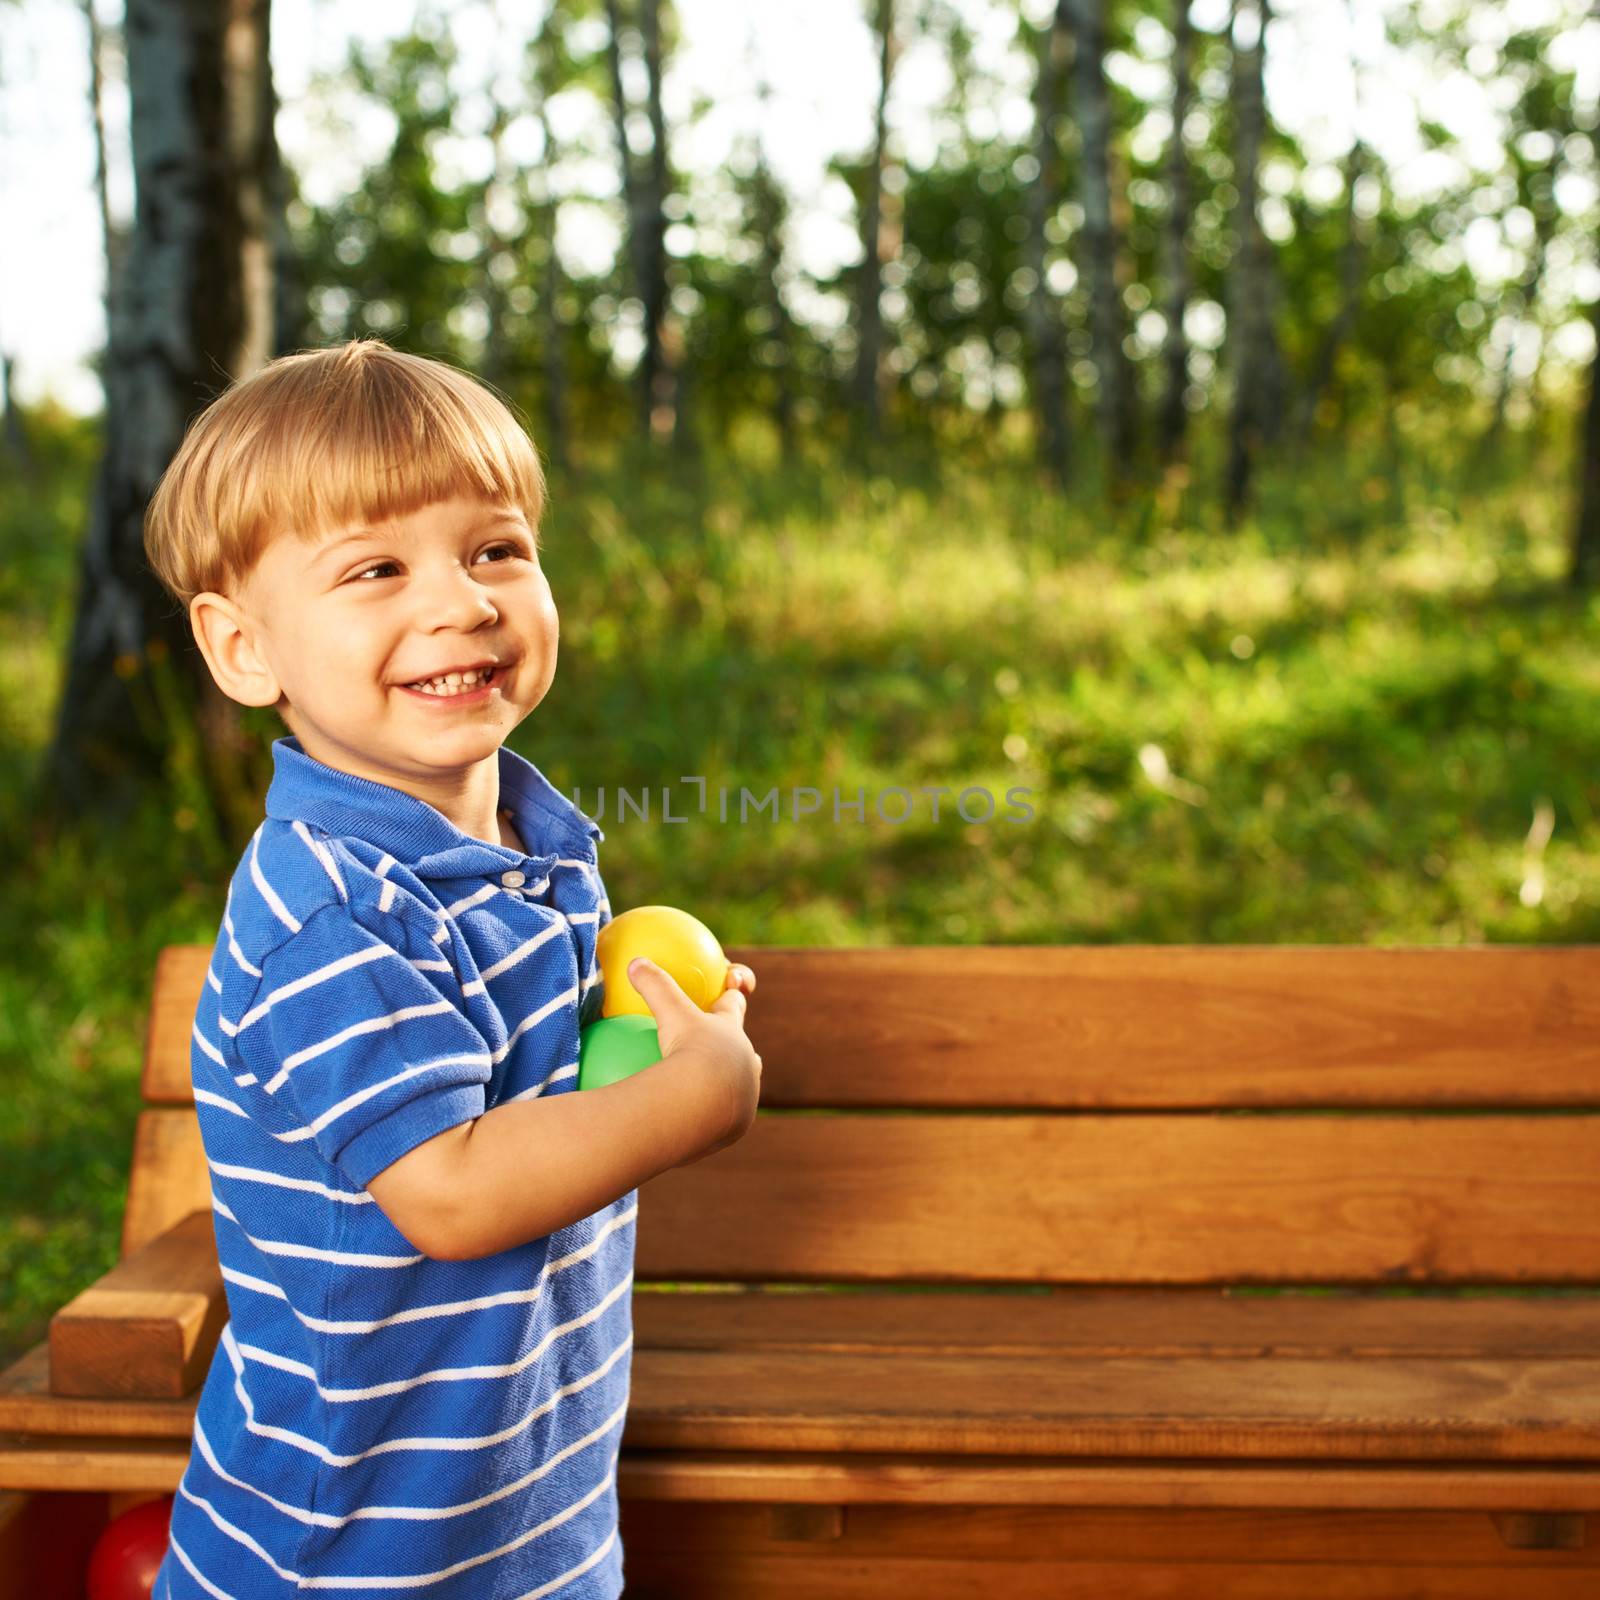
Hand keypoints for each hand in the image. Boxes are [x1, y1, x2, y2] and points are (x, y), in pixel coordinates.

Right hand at [628, 956, 762, 1158]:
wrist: (705, 1104)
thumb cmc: (689, 1051)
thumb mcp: (670, 1013)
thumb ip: (654, 984)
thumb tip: (635, 962)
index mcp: (731, 1031)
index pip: (734, 1005)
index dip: (734, 991)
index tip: (734, 984)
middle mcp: (745, 1062)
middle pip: (746, 1050)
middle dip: (738, 1048)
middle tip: (720, 1052)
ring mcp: (745, 1096)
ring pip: (742, 1088)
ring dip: (730, 1088)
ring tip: (713, 1095)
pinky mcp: (737, 1126)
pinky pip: (721, 1122)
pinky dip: (709, 1121)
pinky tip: (689, 1127)